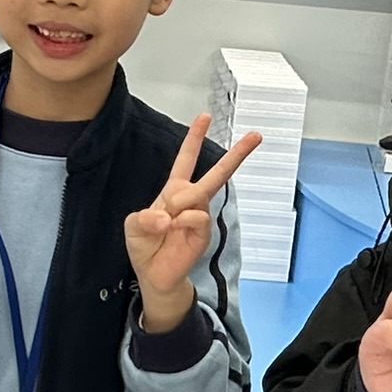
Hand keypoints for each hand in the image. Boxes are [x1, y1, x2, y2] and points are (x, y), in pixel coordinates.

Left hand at [125, 114, 260, 332]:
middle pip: (216, 173)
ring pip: (196, 194)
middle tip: (256, 135)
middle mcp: (191, 200)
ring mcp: (200, 216)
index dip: (194, 138)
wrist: (153, 275)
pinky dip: (180, 221)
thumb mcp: (134, 226)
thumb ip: (146, 216)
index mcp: (173, 191)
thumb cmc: (145, 246)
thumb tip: (170, 216)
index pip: (185, 160)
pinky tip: (172, 230)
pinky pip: (196, 216)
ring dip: (178, 204)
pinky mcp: (204, 232)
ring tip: (166, 222)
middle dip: (236, 154)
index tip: (205, 117)